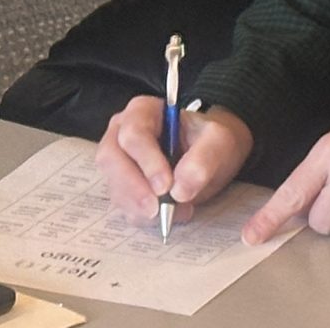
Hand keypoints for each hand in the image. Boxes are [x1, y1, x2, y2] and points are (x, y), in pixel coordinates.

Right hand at [98, 96, 253, 227]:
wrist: (210, 156)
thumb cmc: (210, 140)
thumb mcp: (219, 141)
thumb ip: (204, 158)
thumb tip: (180, 189)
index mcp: (143, 111)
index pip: (133, 133)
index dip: (146, 160)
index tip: (165, 186)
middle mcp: (122, 133)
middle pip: (111, 159)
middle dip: (133, 188)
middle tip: (157, 210)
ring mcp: (119, 162)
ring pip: (115, 187)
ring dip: (141, 207)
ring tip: (179, 210)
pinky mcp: (122, 188)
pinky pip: (124, 207)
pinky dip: (146, 218)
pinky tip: (171, 214)